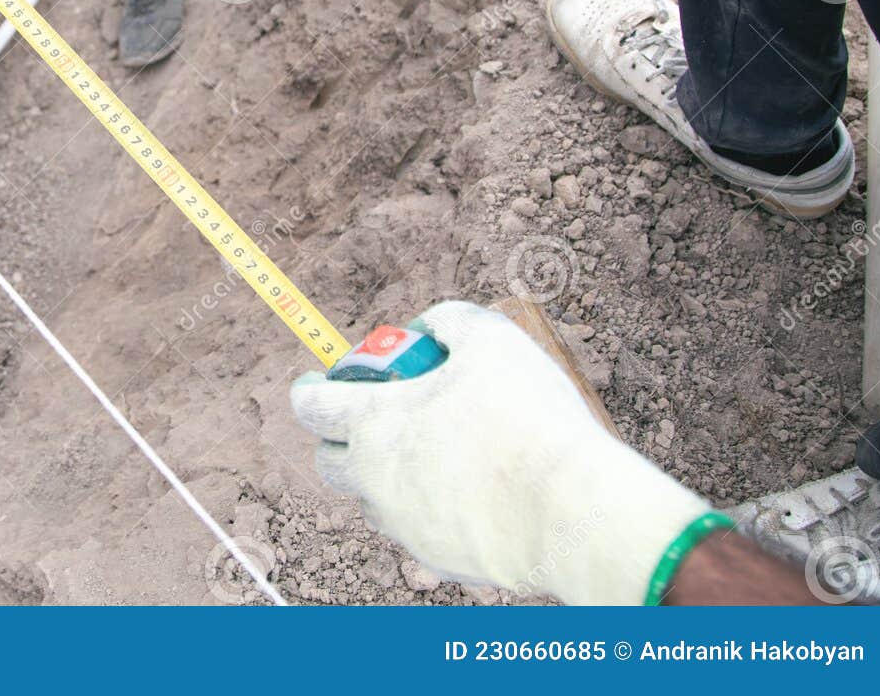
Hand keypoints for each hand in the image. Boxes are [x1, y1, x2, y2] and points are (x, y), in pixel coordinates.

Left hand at [290, 301, 711, 604]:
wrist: (572, 511)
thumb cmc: (529, 418)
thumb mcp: (490, 339)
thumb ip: (448, 320)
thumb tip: (426, 327)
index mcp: (375, 422)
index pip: (312, 406)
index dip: (307, 389)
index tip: (313, 382)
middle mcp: (375, 478)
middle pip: (330, 462)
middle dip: (339, 438)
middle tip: (370, 420)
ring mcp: (403, 524)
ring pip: (373, 500)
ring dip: (384, 477)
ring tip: (429, 454)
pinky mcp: (436, 558)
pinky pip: (416, 531)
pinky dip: (427, 510)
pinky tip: (466, 493)